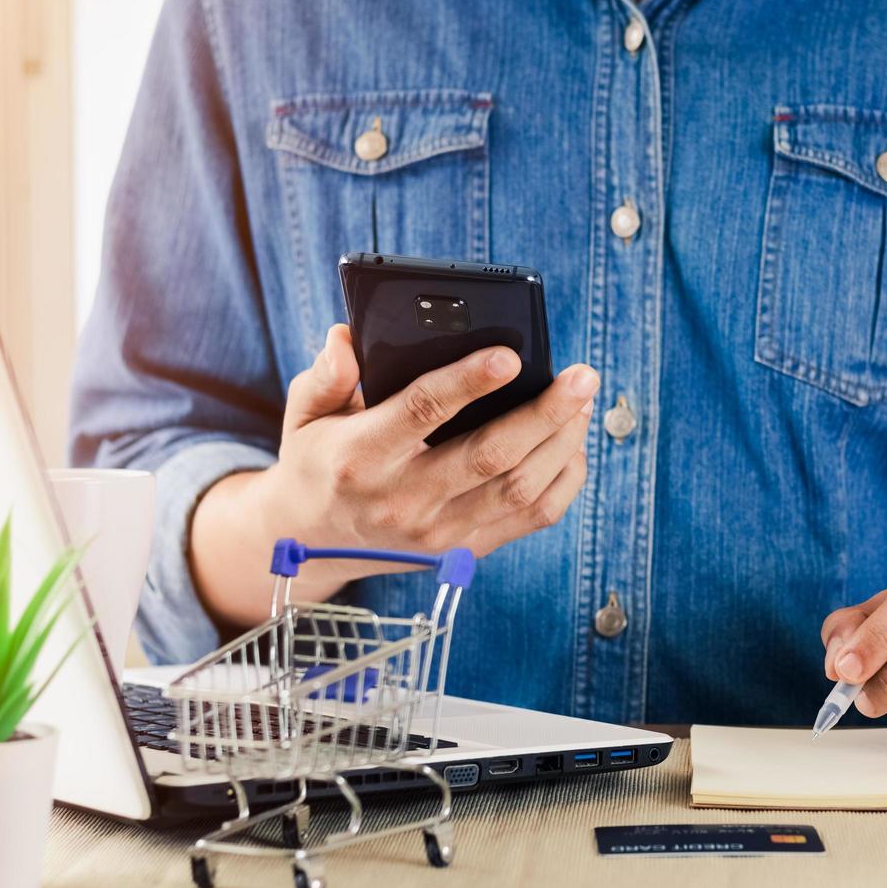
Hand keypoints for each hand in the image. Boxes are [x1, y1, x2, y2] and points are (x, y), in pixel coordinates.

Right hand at [190, 324, 595, 625]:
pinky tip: (573, 442)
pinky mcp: (466, 549)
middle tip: (583, 375)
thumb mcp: (303, 415)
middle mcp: (404, 500)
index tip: (511, 355)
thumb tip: (345, 338)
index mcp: (360, 458)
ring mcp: (440, 532)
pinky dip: (564, 479)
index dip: (469, 382)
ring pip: (520, 488)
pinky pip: (532, 517)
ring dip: (563, 442)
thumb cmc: (318, 461)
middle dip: (545, 412)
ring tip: (583, 400)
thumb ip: (325, 375)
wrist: (313, 541)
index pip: (422, 413)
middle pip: (490, 456)